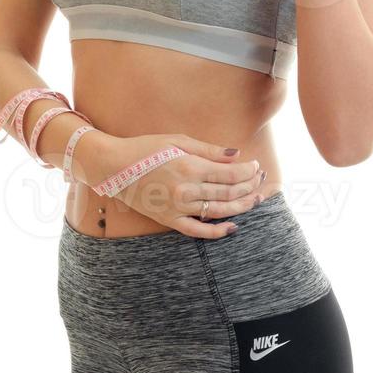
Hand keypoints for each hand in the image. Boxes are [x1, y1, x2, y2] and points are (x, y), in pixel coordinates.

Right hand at [94, 133, 264, 238]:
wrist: (113, 167)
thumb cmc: (144, 148)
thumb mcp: (177, 141)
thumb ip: (208, 150)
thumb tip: (236, 155)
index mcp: (189, 167)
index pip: (230, 174)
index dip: (247, 171)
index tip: (255, 166)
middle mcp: (186, 190)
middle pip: (228, 193)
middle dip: (249, 187)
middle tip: (260, 181)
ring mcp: (178, 208)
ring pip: (218, 211)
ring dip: (241, 207)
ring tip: (254, 200)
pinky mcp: (169, 220)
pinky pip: (197, 231)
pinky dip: (216, 232)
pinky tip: (232, 227)